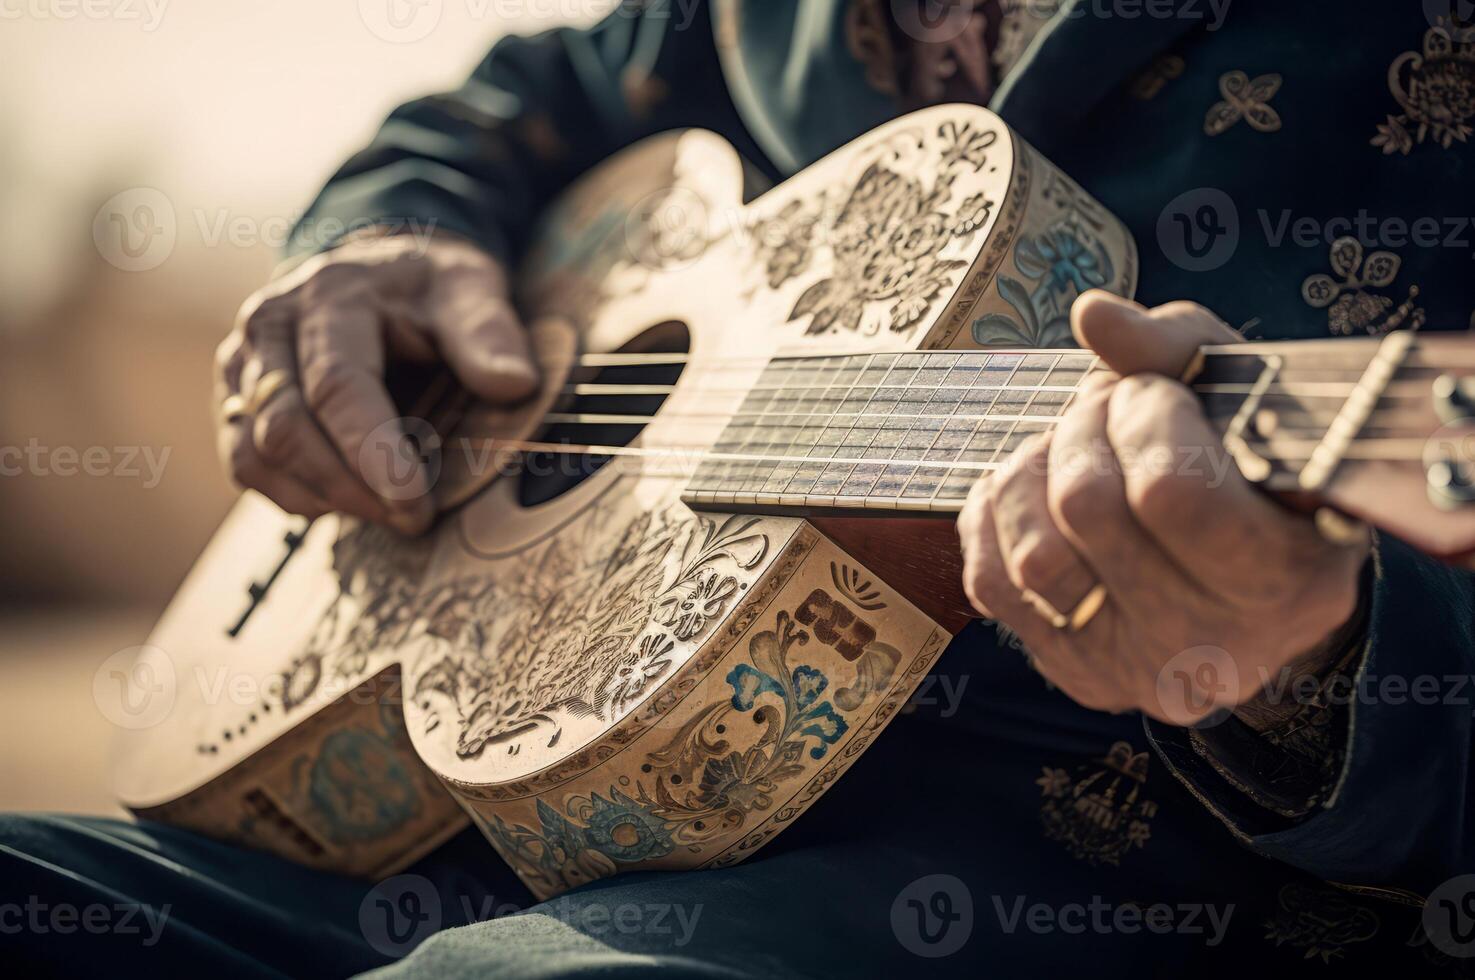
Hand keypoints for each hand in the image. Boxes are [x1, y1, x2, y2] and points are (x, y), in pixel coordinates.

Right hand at [214, 232, 537, 534]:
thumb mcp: (471, 288)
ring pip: (256, 454)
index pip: (338, 385)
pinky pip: (246, 463)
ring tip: (386, 512)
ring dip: (322, 497)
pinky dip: (295, 494)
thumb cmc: (429, 286)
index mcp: (330, 298)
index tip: (413, 501)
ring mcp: (245, 364)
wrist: (380, 267)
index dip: (372, 451)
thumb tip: (516, 384)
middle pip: (286, 428)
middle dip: (351, 487)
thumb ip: (489, 333)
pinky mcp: (239, 398)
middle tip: (414, 518)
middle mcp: (271, 327)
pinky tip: (347, 501)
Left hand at [956, 291, 1368, 725]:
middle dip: (1085, 427)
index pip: (1168, 491)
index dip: (1145, 418)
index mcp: (1288, 580)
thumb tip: (1093, 316)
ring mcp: (1134, 667)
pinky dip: (999, 516)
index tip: (1158, 394)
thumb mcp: (1250, 399)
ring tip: (1071, 450)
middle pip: (1086, 508)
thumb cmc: (1254, 471)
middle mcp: (1213, 644)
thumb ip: (1180, 346)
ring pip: (1032, 552)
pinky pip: (989, 579)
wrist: (1247, 580)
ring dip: (1035, 471)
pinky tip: (1036, 494)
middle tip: (1108, 409)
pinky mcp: (1069, 670)